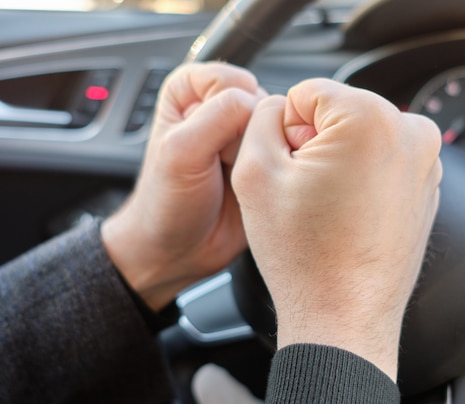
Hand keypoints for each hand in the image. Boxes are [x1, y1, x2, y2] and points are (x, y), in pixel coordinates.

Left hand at [102, 62, 264, 310]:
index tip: (214, 138)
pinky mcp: (262, 161)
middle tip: (226, 164)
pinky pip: (285, 150)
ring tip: (240, 176)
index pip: (228, 79)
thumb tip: (258, 102)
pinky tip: (259, 183)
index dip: (228, 108)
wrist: (179, 251)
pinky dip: (278, 166)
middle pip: (257, 101)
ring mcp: (242, 137)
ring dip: (265, 153)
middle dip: (249, 134)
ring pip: (276, 126)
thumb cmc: (166, 205)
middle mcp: (217, 110)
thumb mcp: (181, 154)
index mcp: (188, 95)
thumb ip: (218, 117)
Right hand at [232, 79, 441, 379]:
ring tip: (326, 206)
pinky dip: (360, 179)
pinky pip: (381, 163)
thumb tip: (278, 107)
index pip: (308, 92)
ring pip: (359, 137)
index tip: (291, 168)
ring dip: (337, 161)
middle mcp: (410, 132)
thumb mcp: (254, 172)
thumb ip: (259, 117)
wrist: (343, 316)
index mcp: (370, 118)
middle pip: (338, 111)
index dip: (286, 129)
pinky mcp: (426, 187)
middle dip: (314, 142)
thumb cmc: (304, 257)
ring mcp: (425, 162)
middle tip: (306, 192)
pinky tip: (346, 214)